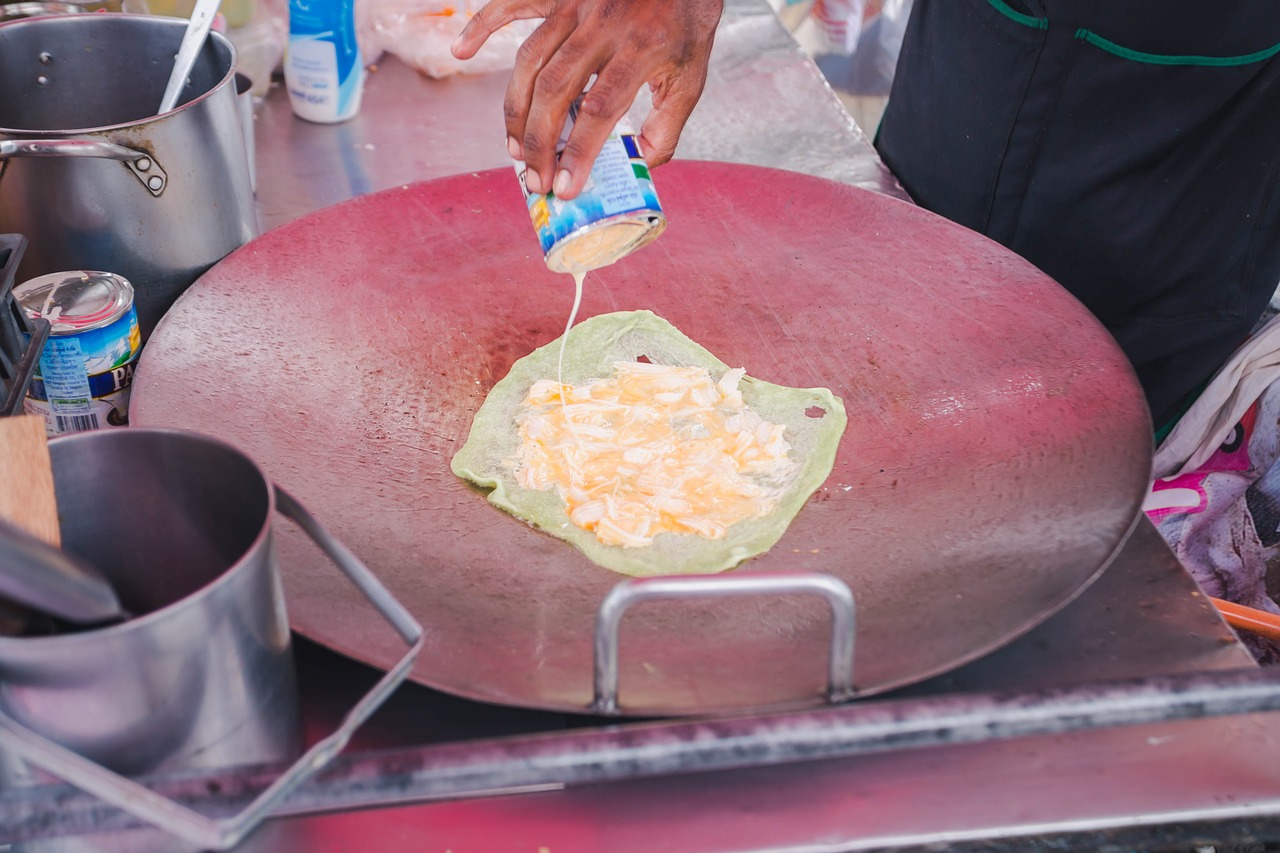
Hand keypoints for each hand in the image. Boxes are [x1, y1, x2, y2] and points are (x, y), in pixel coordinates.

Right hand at [452, 0, 722, 198]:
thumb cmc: (686, 21)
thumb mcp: (692, 76)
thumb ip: (666, 125)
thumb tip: (636, 166)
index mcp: (641, 49)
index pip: (601, 109)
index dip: (579, 152)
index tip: (565, 186)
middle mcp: (603, 25)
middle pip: (556, 89)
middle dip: (540, 141)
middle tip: (535, 178)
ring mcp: (576, 4)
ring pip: (531, 59)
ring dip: (516, 108)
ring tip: (515, 149)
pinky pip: (513, 4)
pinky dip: (483, 25)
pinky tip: (461, 50)